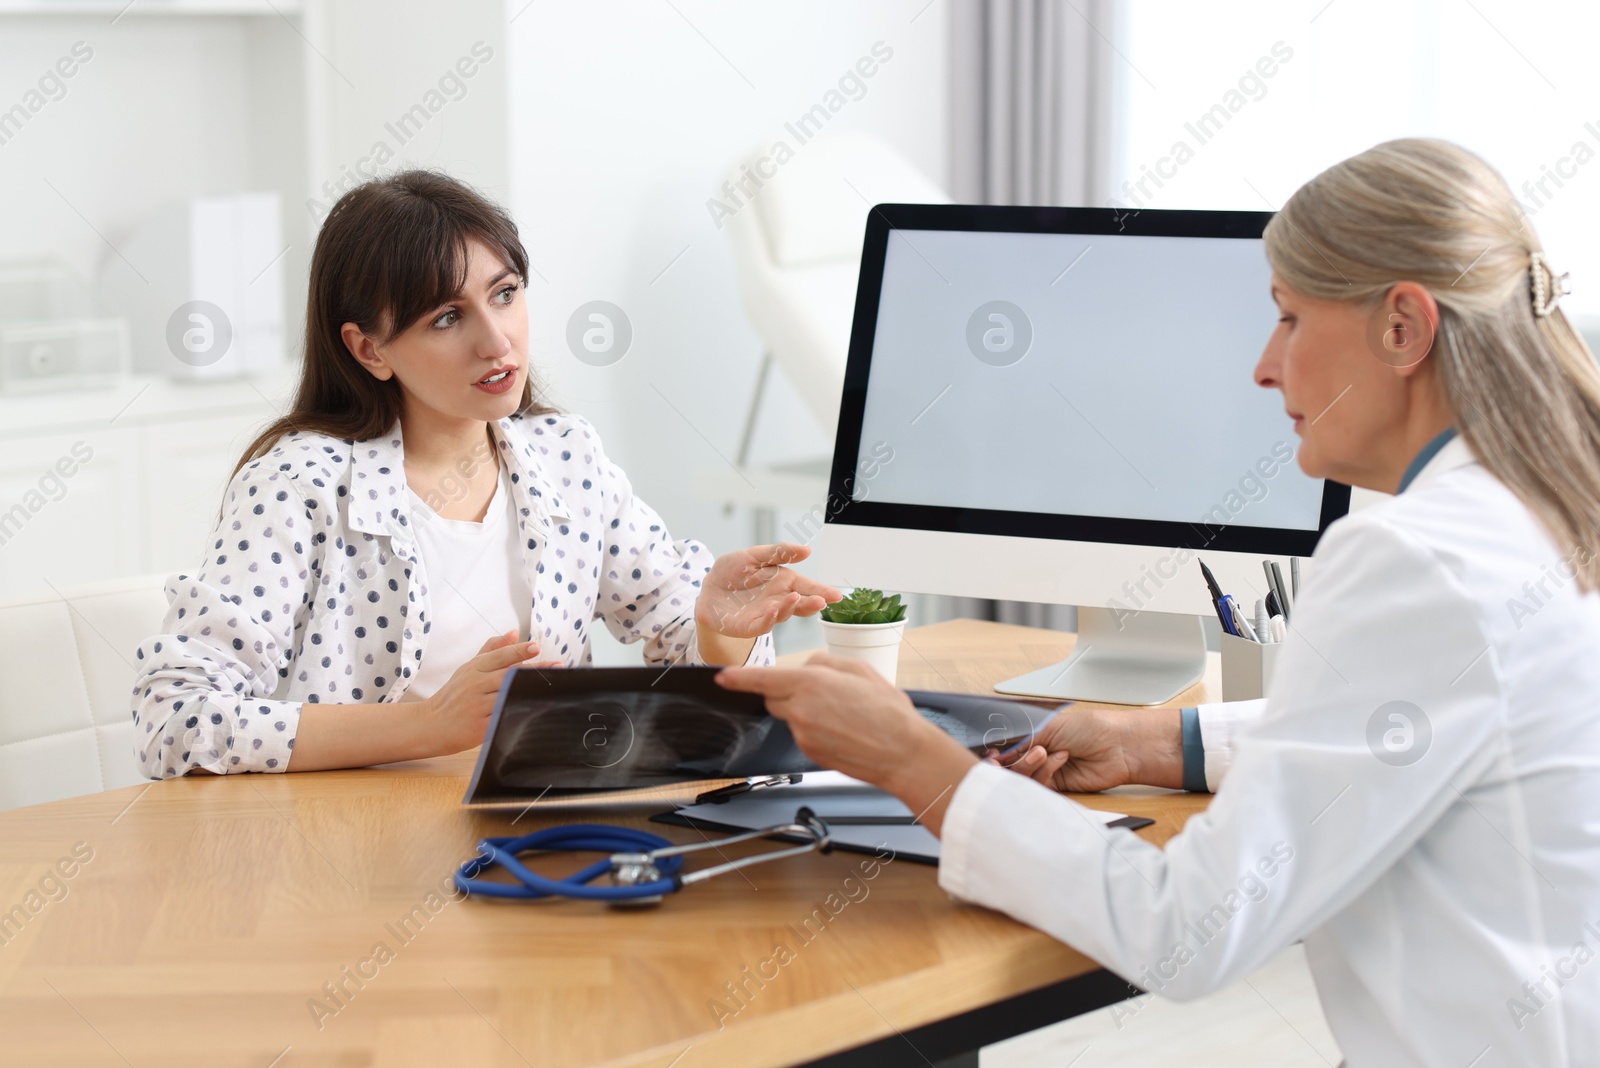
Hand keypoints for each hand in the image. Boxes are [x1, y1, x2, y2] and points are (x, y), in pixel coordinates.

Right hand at [421, 631, 560, 755]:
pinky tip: (537, 710)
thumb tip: (513, 633)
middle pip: (509, 675)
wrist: (431, 724)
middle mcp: (476, 685)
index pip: (500, 656)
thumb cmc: (454, 695)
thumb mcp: (469, 668)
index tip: (536, 646)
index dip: (519, 651)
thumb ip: (491, 650)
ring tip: (554, 687)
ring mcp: (477, 706)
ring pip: (508, 696)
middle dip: (535, 671)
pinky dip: (519, 713)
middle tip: (558, 667)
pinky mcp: (480, 727)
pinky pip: (504, 717)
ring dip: (531, 692)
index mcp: (475, 668)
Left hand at [695, 542, 840, 638]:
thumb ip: (779, 552)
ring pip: (782, 614)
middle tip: (822, 601)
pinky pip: (761, 625)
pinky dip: (768, 619)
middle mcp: (778, 600)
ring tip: (796, 598)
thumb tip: (806, 550)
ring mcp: (764, 614)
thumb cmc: (732, 572)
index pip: (806, 587)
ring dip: (790, 608)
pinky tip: (773, 611)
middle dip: (811, 603)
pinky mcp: (748, 626)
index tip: (836, 595)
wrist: (708, 589)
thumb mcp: (754, 556)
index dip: (822, 591)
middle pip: (799, 603)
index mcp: (783, 583)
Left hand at [715, 653, 977, 834]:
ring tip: (843, 713)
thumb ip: (826, 663)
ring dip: (806, 711)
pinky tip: (843, 730)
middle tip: (823, 693)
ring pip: (791, 716)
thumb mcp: (860, 670)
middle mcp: (800, 711)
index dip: (738, 678)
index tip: (722, 677)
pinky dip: (816, 729)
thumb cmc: (888, 712)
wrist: (903, 754)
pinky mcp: (810, 753)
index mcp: (810, 685)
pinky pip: (803, 734)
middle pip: (775, 698)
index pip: (762, 680)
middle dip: (788, 692)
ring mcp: (803, 735)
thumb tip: (809, 667)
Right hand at [987, 706, 1183, 792]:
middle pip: (1009, 765)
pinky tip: (1058, 760)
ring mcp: (1047, 770)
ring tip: (1044, 752)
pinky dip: (1045, 773)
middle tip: (1007, 757)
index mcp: (1034, 734)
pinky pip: (1040, 787)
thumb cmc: (1091, 728)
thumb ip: (1021, 740)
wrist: (1119, 746)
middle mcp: (1038, 753)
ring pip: (1022, 777)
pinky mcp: (1058, 787)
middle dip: (1010, 760)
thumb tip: (997, 752)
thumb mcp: (1049, 727)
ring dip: (1029, 765)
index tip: (991, 753)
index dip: (996, 752)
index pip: (1006, 747)